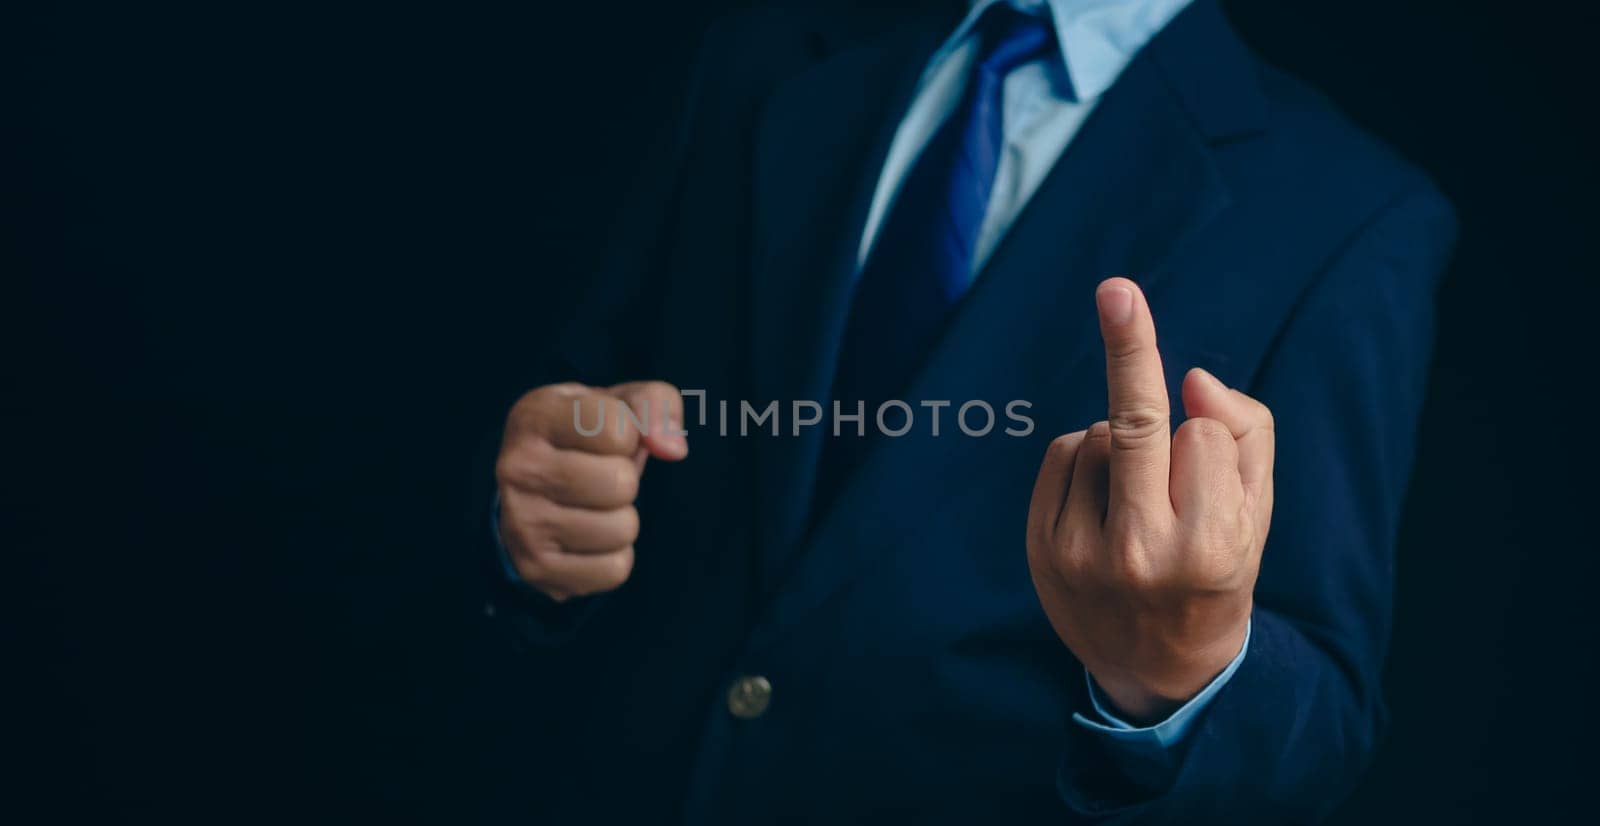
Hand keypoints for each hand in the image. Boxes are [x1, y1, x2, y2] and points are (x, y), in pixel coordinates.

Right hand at [495, 381, 687, 601]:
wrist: (532, 490)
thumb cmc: (584, 439)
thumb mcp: (617, 403)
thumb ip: (654, 405)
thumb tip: (672, 449)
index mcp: (536, 416)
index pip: (617, 429)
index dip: (629, 435)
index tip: (607, 437)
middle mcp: (518, 468)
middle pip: (620, 483)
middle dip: (626, 480)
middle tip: (600, 477)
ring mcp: (522, 522)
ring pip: (621, 529)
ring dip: (621, 520)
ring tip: (593, 506)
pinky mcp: (536, 568)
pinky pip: (615, 569)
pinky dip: (614, 556)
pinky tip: (587, 538)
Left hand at [1026, 278, 1273, 722]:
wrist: (1159, 669)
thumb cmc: (1219, 572)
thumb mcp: (1258, 514)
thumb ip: (1246, 438)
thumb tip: (1193, 380)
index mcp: (1207, 548)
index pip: (1201, 436)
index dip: (1208, 432)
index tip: (1196, 390)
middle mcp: (1140, 553)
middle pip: (1136, 423)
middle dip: (1130, 349)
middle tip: (1118, 287)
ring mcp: (1081, 554)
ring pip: (1099, 435)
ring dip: (1121, 442)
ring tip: (1140, 500)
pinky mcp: (1041, 548)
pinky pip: (1062, 454)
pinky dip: (1084, 456)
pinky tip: (1104, 497)